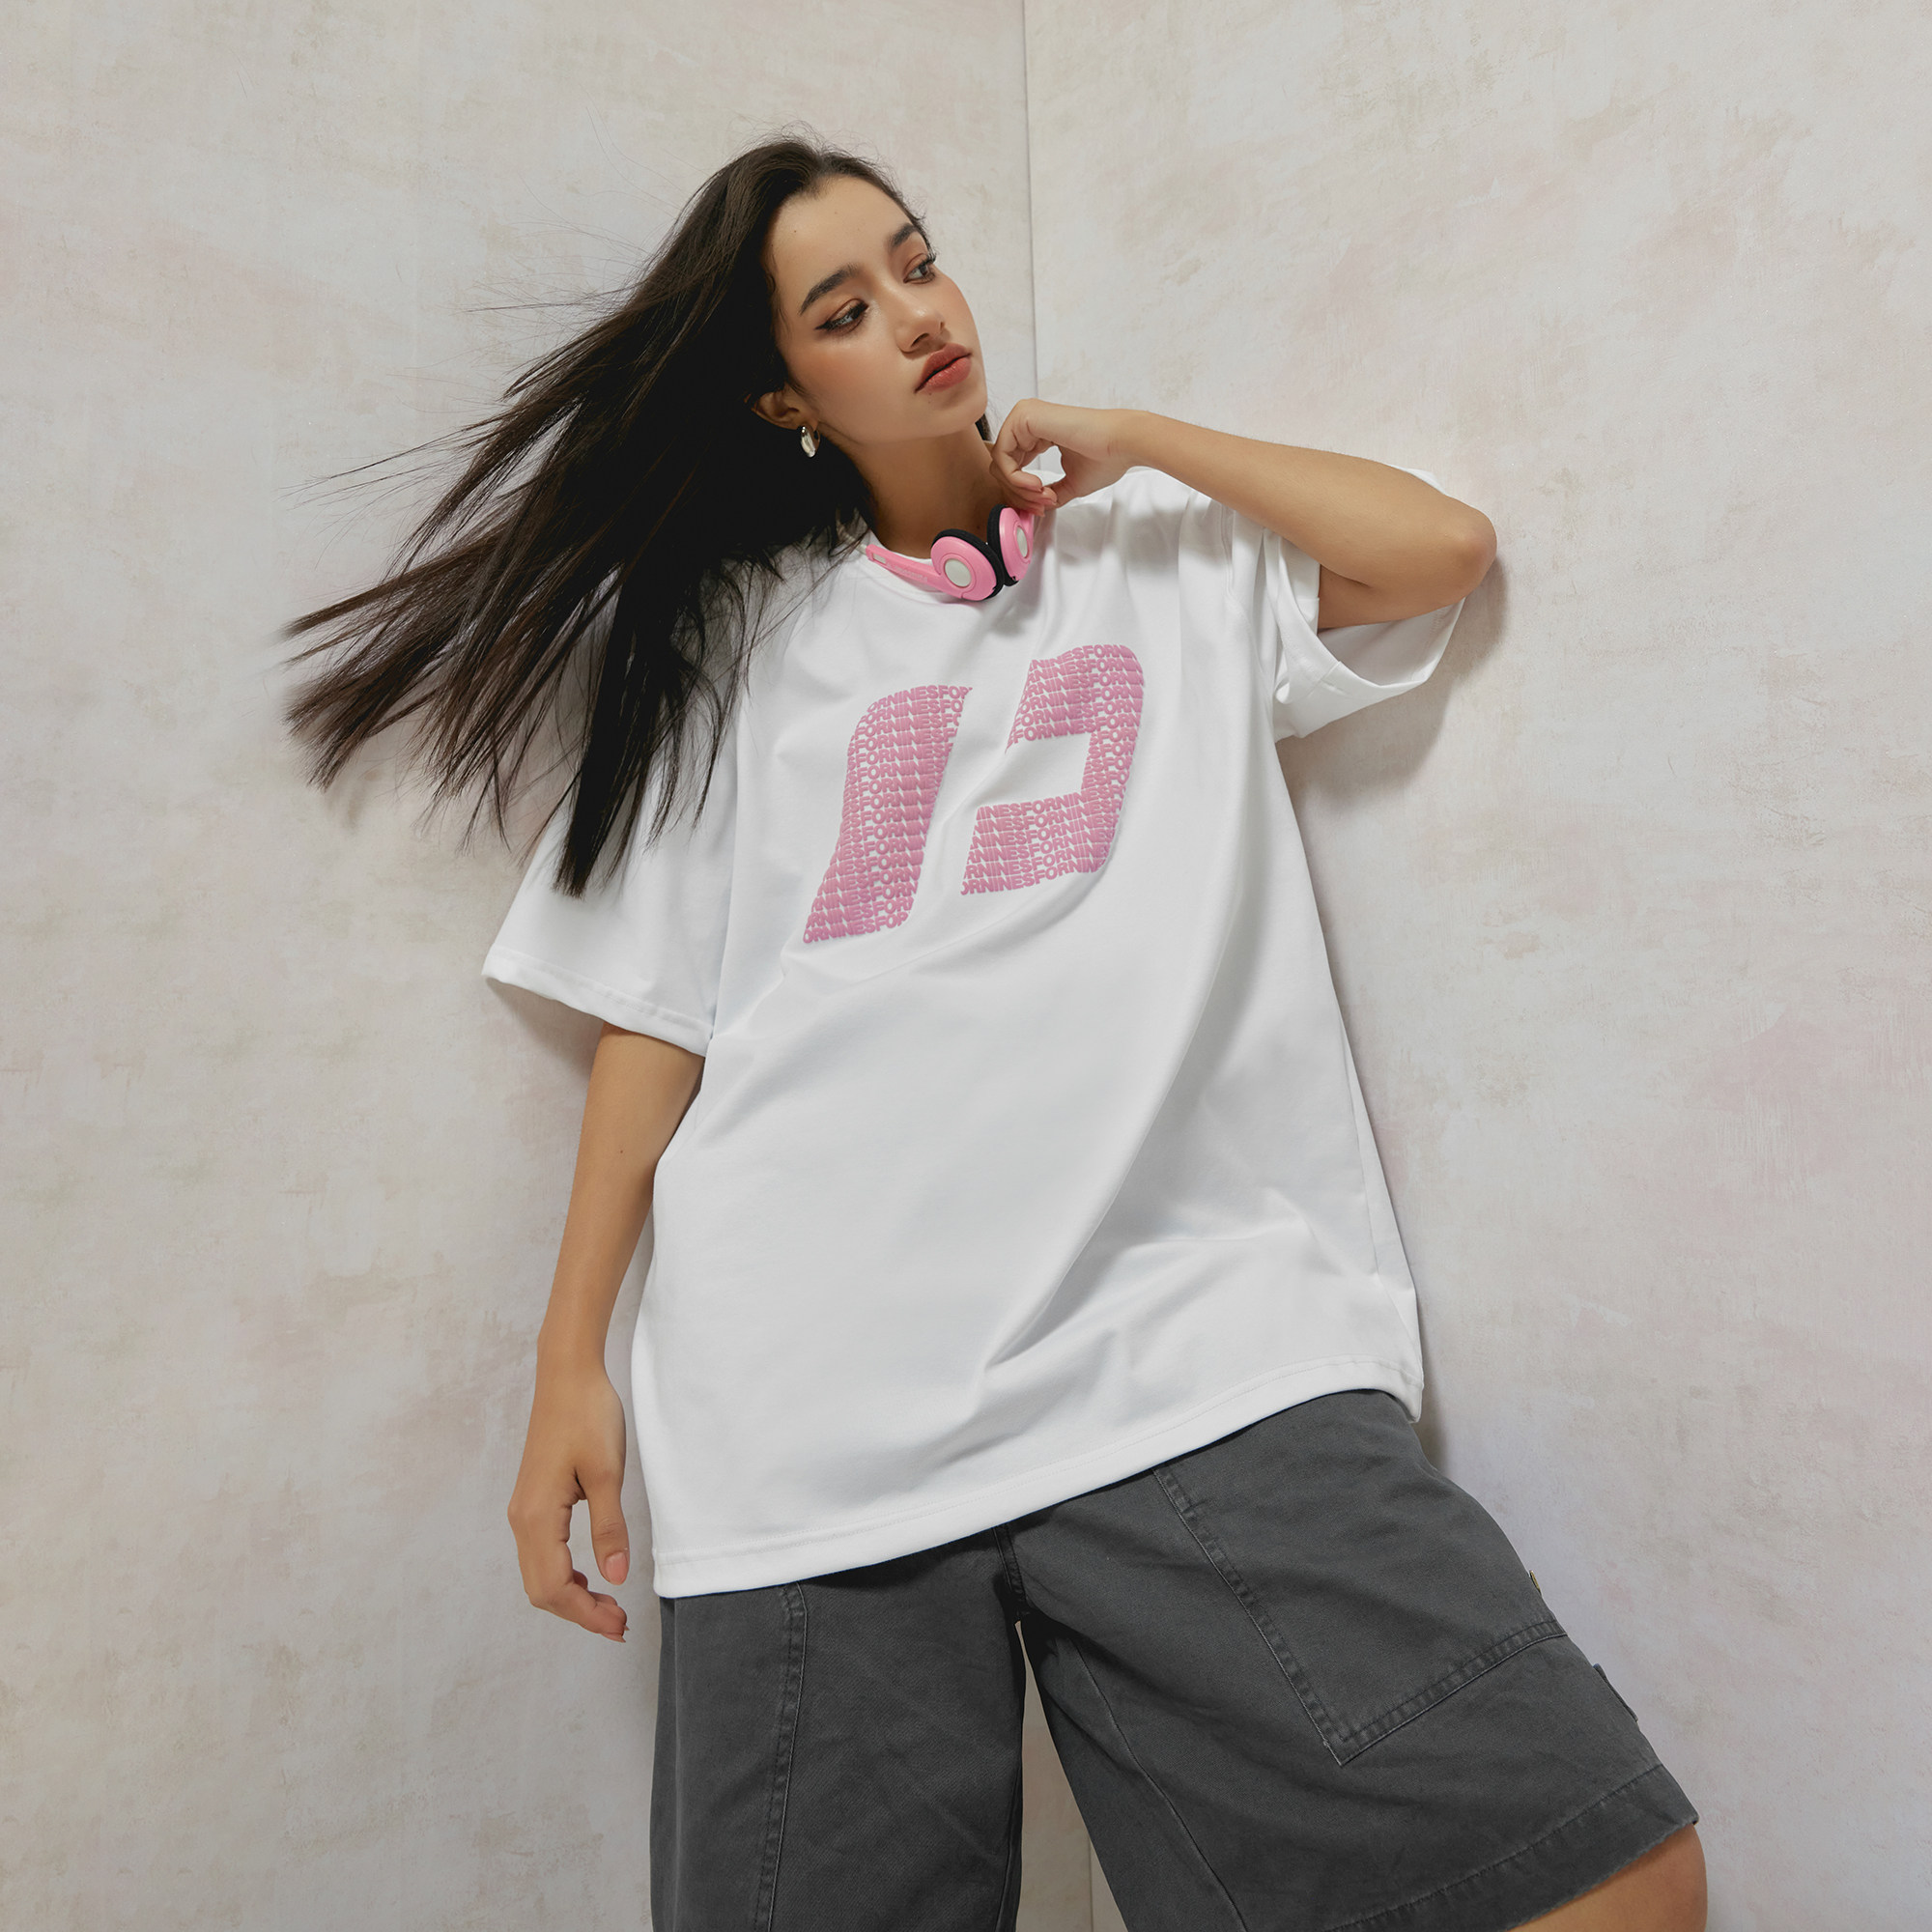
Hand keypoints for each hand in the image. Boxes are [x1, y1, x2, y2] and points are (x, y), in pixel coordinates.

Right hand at [507, 1355, 631, 1640]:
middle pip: (541, 1590)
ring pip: (539, 1575)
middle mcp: (522, 1519)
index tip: (619, 1627)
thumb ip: (610, 1528)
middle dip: (578, 1613)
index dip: (585, 1615)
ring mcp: (524, 1511)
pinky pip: (541, 1554)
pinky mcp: (533, 1502)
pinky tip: (590, 1577)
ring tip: (610, 1608)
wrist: (567, 1375)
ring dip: (571, 1597)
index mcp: (537, 1516)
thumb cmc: (588, 1416)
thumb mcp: (608, 1473)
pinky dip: (564, 1576)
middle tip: (619, 1624)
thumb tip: (615, 1577)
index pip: (554, 1587)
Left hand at [990, 401, 1139, 512]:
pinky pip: (1002, 456)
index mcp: (1035, 431)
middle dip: (1019, 494)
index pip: (1012, 466)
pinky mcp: (1024, 417)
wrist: (1121, 443)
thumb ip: (1049, 492)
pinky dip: (1016, 478)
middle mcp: (1026, 420)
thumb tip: (1038, 506)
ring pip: (999, 463)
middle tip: (1042, 505)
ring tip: (1044, 496)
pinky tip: (1038, 485)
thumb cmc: (1104, 458)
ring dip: (1018, 488)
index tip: (1045, 505)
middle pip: (1001, 466)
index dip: (1023, 493)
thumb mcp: (1070, 482)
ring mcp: (1023, 415)